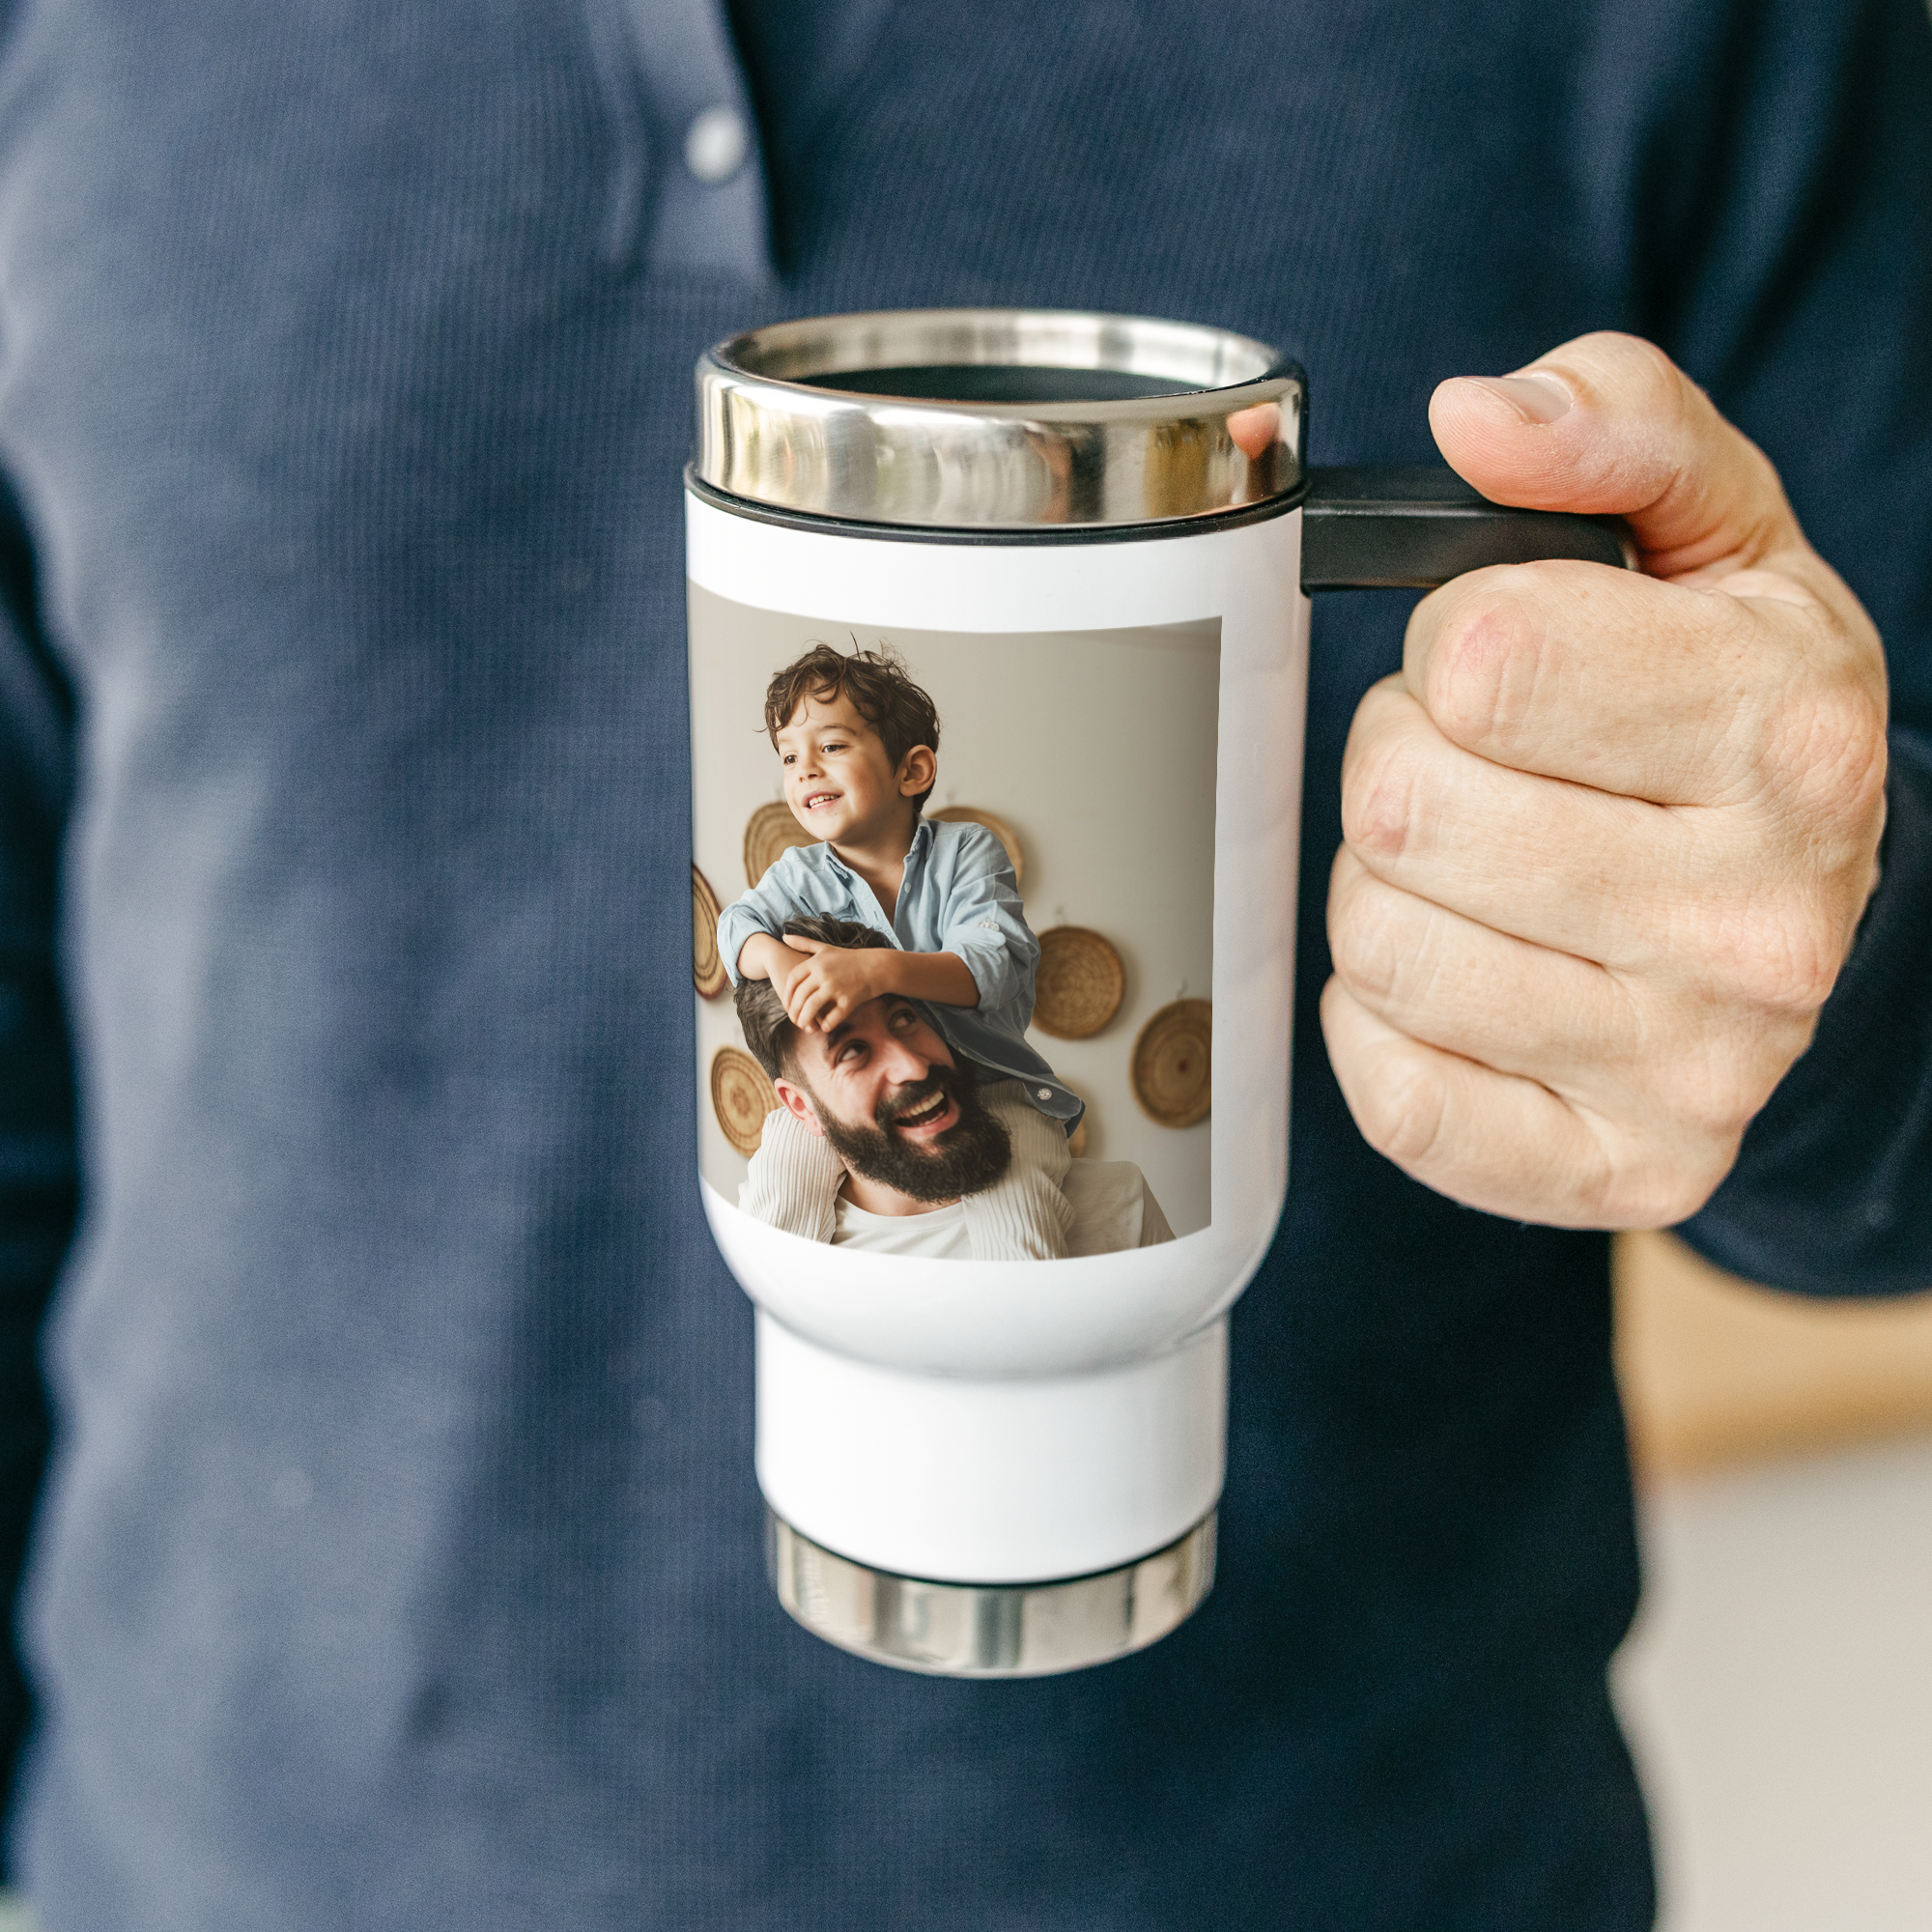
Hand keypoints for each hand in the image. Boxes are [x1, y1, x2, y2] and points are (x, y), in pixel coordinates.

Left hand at [777, 936, 887, 1033]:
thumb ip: (804, 943)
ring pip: (811, 1008)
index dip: (787, 995)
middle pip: (800, 996)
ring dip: (805, 1021)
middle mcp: (823, 974)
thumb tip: (784, 936)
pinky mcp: (848, 1000)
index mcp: (816, 963)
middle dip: (794, 1012)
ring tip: (805, 1027)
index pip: (793, 980)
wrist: (877, 967)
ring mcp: (836, 988)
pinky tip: (824, 1027)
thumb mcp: (825, 948)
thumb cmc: (849, 958)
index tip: (787, 1005)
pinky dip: (826, 1025)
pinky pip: (832, 1018)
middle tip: (794, 1020)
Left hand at [1321, 332, 1887, 1227]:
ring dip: (1388, 894)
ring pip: (1380, 950)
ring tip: (1476, 873)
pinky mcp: (1624, 1169)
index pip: (1483, 659)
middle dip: (1401, 768)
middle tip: (1474, 773)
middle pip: (1405, 811)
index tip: (1504, 666)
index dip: (1452, 646)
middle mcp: (1758, 919)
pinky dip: (1386, 1028)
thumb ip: (1611, 430)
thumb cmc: (1735, 712)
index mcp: (1787, 732)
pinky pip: (1396, 1100)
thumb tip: (1475, 415)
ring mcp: (1695, 1066)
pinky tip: (1467, 980)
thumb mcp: (1714, 532)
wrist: (1823, 910)